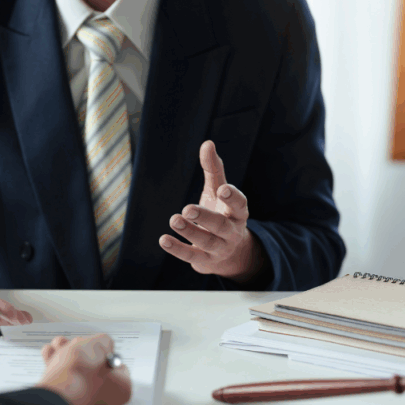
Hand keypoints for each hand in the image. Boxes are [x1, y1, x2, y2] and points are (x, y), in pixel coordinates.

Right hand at [36, 334, 131, 404]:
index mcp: (120, 389)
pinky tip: (50, 354)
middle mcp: (104, 401)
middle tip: (74, 342)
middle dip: (81, 352)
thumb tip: (101, 344)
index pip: (118, 367)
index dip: (105, 352)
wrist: (53, 398)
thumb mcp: (99, 344)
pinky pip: (62, 383)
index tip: (96, 344)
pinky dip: (54, 367)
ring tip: (58, 344)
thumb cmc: (80, 374)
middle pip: (93, 369)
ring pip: (75, 374)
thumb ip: (104, 341)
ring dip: (65, 355)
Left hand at [158, 140, 264, 281]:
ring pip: (206, 242)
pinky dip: (178, 249)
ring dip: (190, 232)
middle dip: (206, 217)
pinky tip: (164, 240)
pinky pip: (191, 256)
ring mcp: (219, 248)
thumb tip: (207, 143)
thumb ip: (213, 169)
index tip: (222, 190)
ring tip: (174, 219)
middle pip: (221, 225)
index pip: (240, 205)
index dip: (233, 197)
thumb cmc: (222, 213)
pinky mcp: (204, 261)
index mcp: (237, 213)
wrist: (228, 253)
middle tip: (188, 208)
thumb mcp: (218, 191)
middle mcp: (231, 231)